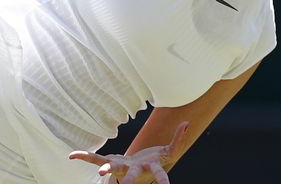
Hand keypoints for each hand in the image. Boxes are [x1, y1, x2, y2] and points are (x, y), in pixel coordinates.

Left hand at [69, 121, 188, 183]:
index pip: (159, 174)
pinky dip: (84, 156)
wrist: (139, 171)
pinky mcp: (110, 161)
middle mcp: (134, 170)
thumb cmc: (154, 161)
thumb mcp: (169, 152)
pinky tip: (72, 155)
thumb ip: (179, 139)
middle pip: (131, 175)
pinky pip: (95, 158)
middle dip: (127, 182)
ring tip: (98, 172)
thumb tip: (187, 123)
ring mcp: (121, 166)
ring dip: (104, 168)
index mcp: (149, 168)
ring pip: (111, 166)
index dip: (163, 180)